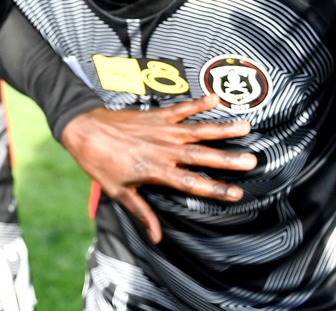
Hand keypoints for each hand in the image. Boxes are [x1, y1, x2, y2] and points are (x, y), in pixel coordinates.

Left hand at [60, 94, 256, 243]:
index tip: (237, 193)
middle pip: (200, 156)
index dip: (215, 189)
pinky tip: (215, 99)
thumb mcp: (118, 192)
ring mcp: (161, 130)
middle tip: (252, 160)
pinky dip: (198, 103)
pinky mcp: (156, 115)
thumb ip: (141, 212)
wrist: (83, 129)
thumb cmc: (99, 162)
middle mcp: (163, 149)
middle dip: (227, 159)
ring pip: (196, 130)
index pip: (191, 183)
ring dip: (221, 129)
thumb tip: (157, 237)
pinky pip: (181, 109)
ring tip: (245, 127)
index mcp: (156, 170)